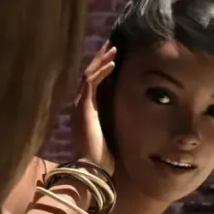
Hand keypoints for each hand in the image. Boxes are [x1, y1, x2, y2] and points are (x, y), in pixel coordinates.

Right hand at [73, 42, 115, 175]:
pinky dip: (102, 72)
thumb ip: (117, 123)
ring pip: (90, 75)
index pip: (93, 83)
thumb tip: (132, 118)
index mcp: (88, 110)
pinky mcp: (84, 108)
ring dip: (102, 60)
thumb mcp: (113, 134)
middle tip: (112, 44)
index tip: (114, 57)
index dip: (102, 68)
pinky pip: (91, 83)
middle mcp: (82, 105)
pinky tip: (113, 63)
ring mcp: (81, 105)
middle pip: (90, 74)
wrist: (91, 169)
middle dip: (100, 58)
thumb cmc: (102, 158)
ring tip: (114, 48)